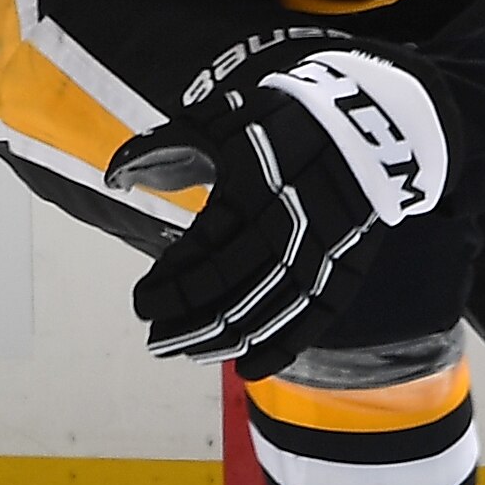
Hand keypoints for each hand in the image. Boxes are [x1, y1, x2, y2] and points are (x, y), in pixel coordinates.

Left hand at [105, 45, 449, 378]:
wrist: (369, 121)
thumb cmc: (284, 117)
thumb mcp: (222, 117)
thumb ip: (166, 144)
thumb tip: (115, 177)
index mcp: (249, 191)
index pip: (197, 255)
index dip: (166, 287)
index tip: (141, 304)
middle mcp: (284, 228)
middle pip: (225, 292)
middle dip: (184, 323)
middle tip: (156, 340)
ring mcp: (320, 254)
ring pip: (264, 313)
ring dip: (222, 341)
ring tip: (191, 354)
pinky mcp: (346, 271)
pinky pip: (311, 322)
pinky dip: (280, 349)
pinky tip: (249, 368)